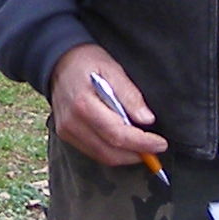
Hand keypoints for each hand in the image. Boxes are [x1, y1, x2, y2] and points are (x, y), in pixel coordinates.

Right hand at [50, 44, 169, 168]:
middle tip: (155, 149)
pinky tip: (125, 145)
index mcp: (83, 105)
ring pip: (101, 156)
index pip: (117, 134)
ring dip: (125, 156)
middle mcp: (72, 123)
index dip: (141, 143)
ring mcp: (66, 131)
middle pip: (109, 151)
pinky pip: (93, 152)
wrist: (58, 63)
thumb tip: (147, 120)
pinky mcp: (65, 135)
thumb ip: (130, 95)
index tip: (160, 143)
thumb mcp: (113, 70)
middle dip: (136, 154)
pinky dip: (112, 152)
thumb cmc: (87, 63)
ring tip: (143, 148)